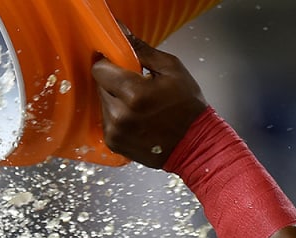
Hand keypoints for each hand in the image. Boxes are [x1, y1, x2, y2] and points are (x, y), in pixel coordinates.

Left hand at [92, 32, 207, 168]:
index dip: (109, 64)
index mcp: (134, 94)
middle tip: (138, 86)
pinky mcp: (113, 143)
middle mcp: (119, 115)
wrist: (195, 144)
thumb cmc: (188, 106)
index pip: (100, 69)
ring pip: (103, 103)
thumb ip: (143, 51)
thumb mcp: (172, 69)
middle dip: (115, 82)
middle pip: (100, 86)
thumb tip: (122, 34)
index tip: (120, 64)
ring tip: (140, 105)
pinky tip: (137, 119)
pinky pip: (106, 121)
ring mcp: (114, 132)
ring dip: (116, 100)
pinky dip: (117, 117)